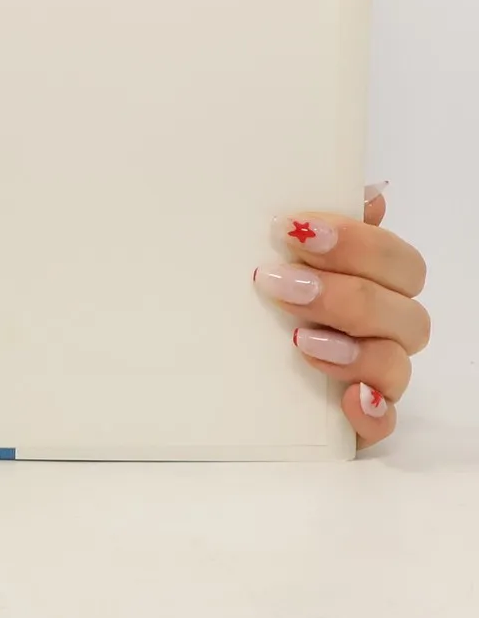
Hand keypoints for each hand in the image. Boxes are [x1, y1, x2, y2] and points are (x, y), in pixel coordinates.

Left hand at [254, 186, 428, 449]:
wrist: (212, 358)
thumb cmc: (256, 290)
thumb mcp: (271, 251)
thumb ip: (314, 223)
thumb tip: (366, 194)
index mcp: (372, 283)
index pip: (398, 262)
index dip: (357, 243)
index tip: (294, 228)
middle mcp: (383, 329)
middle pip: (406, 313)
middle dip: (346, 295)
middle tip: (278, 284)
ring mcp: (373, 376)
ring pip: (396, 364)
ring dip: (354, 350)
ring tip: (298, 340)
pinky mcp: (356, 419)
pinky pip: (384, 423)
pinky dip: (372, 413)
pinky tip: (350, 400)